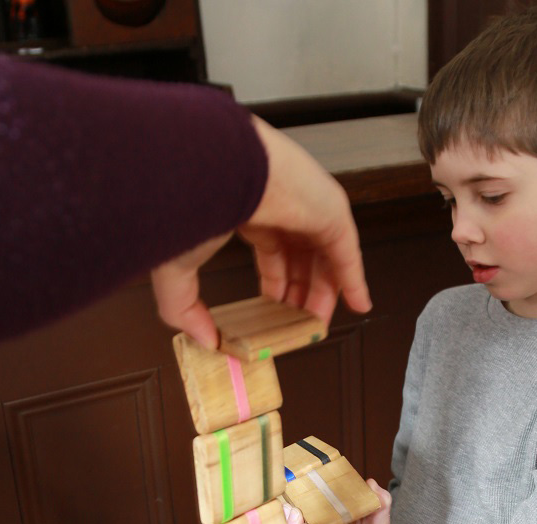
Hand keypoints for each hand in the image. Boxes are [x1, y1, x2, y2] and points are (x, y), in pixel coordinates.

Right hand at [150, 117, 371, 350]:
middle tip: (297, 323)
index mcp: (249, 212)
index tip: (274, 310)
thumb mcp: (177, 268)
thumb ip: (185, 309)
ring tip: (318, 324)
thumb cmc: (192, 204)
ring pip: (325, 258)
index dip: (275, 286)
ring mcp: (309, 207)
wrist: (214, 171)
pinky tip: (359, 303)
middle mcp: (282, 208)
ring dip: (324, 294)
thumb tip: (203, 339)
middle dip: (300, 294)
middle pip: (301, 259)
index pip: (272, 254)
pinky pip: (349, 252)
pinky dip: (355, 280)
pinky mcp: (332, 211)